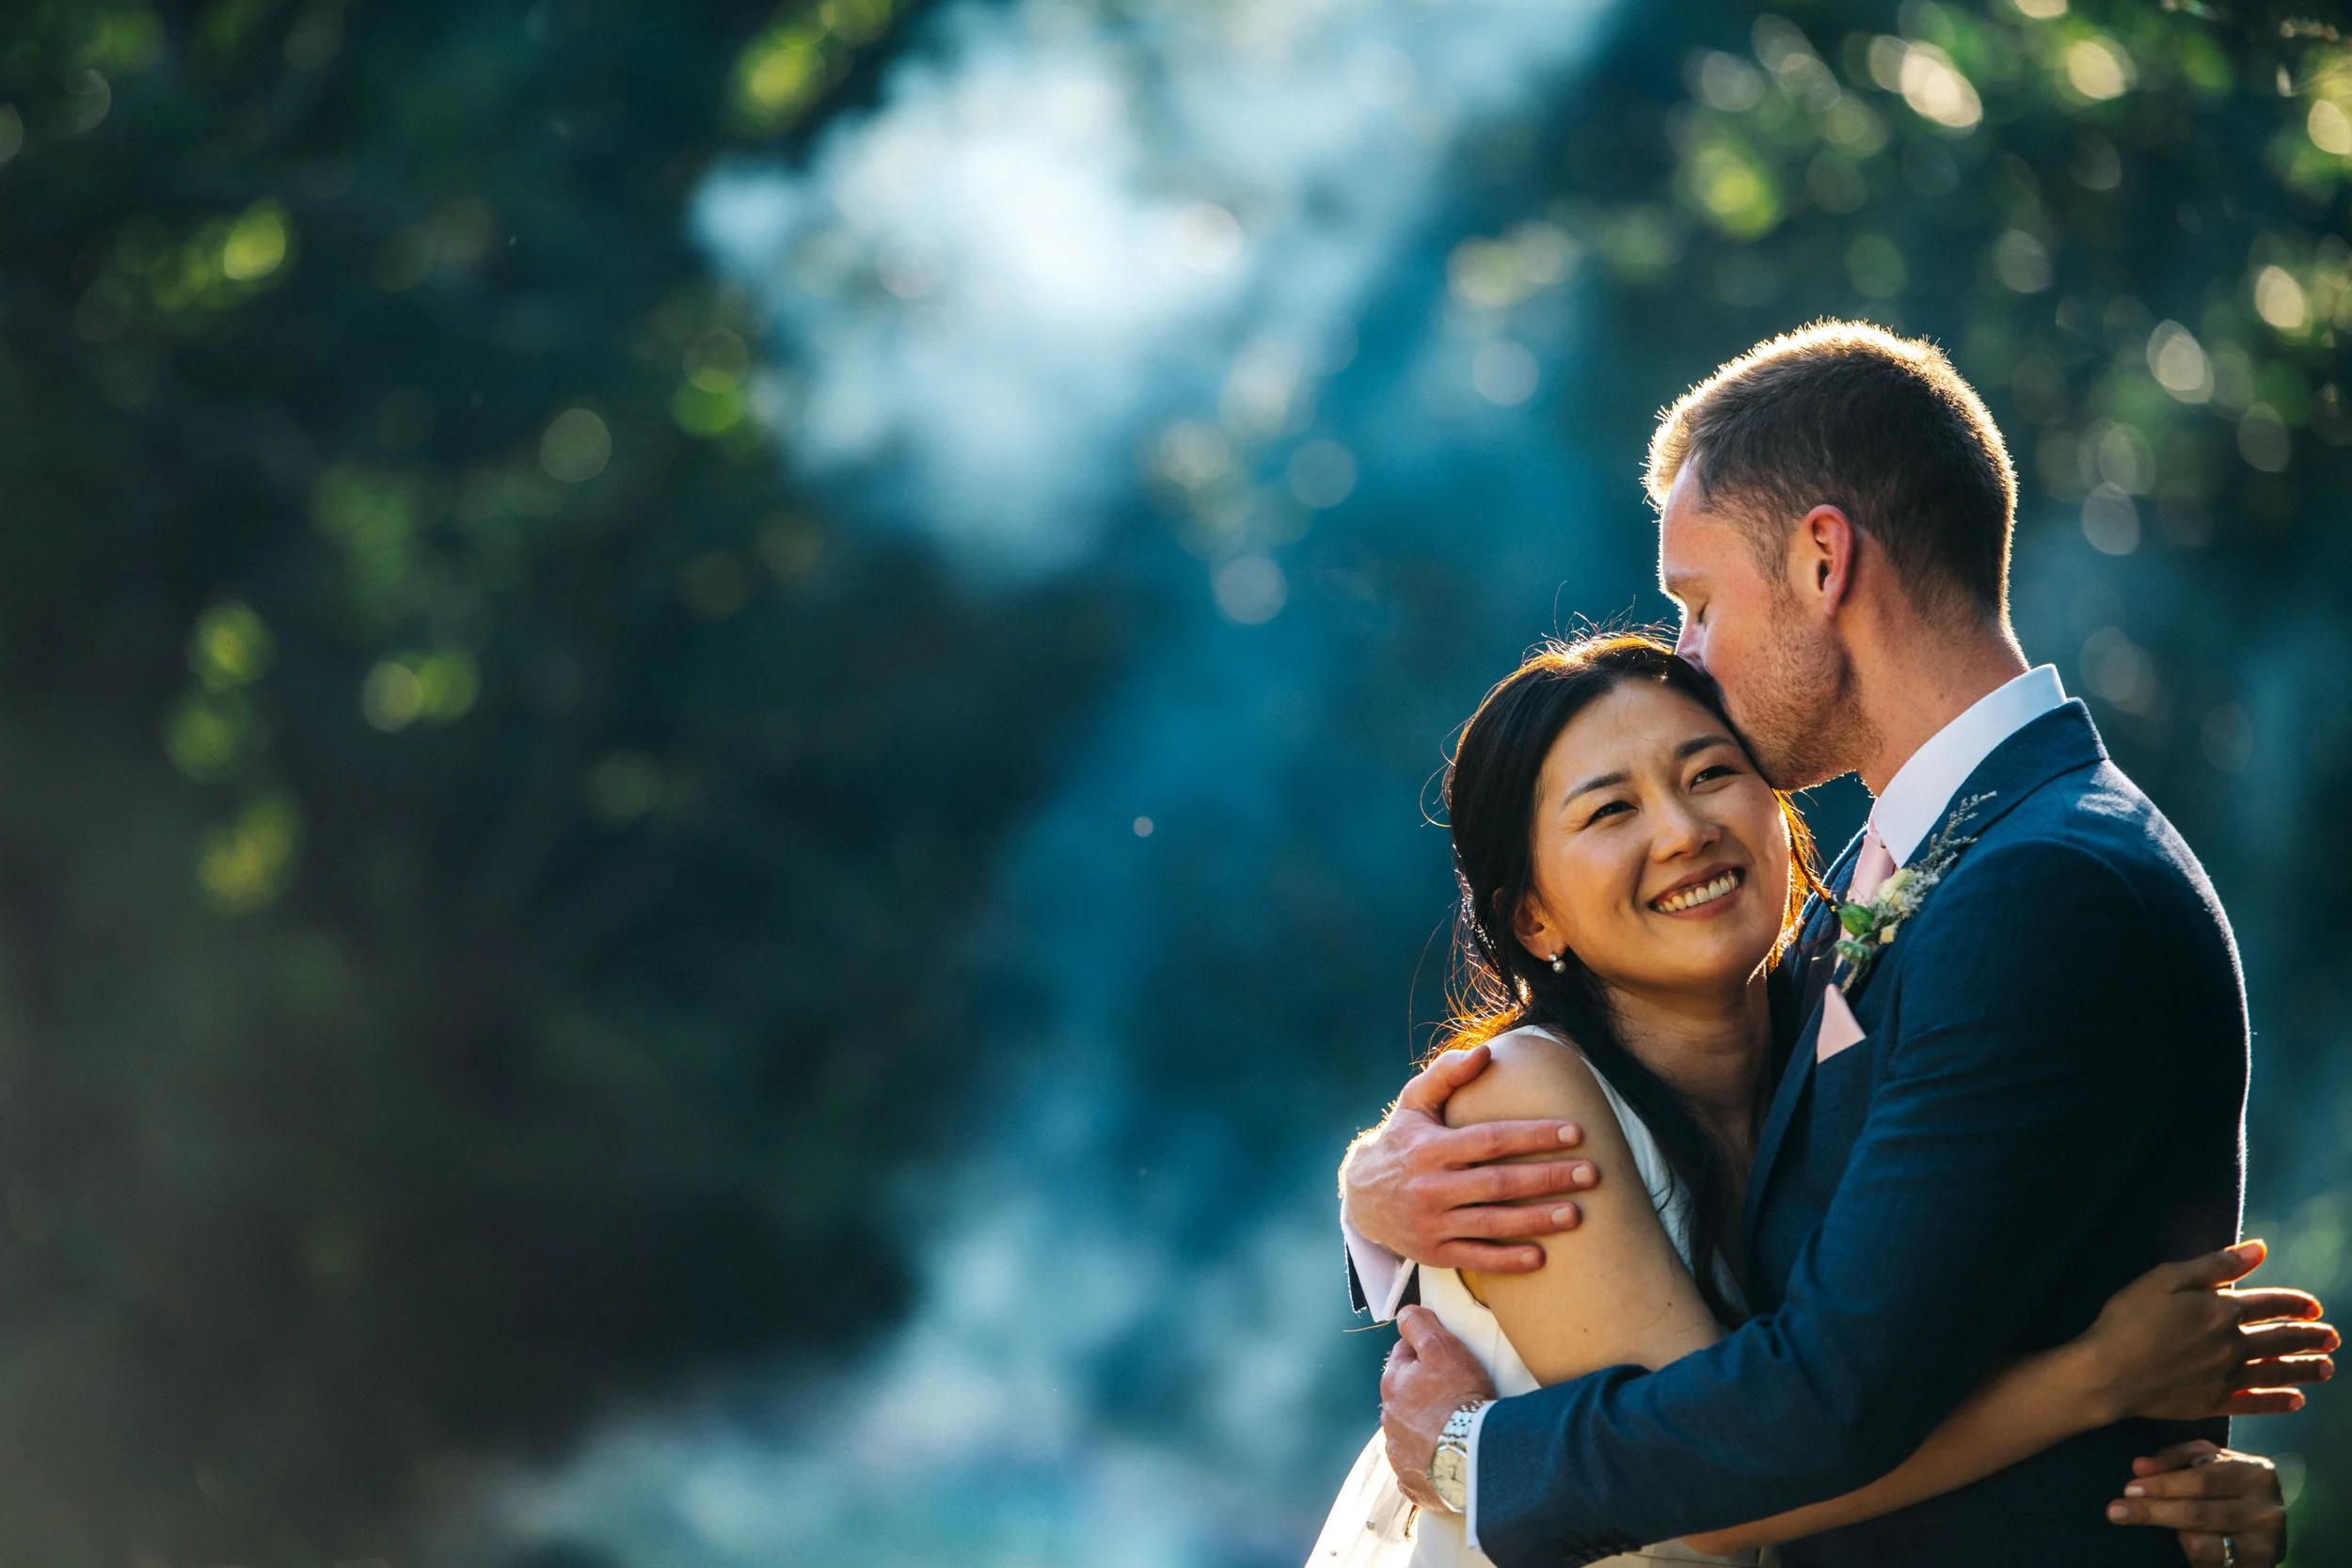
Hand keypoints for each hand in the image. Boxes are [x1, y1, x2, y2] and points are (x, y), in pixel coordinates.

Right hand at [1341, 1044, 1597, 1272]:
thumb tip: (1485, 1052)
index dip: (1534, 1136)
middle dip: (1548, 1178)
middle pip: (1499, 1183)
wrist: (1360, 1197)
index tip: (1574, 1131)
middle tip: (1592, 1173)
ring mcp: (1432, 1223)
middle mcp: (1430, 1186)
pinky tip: (1541, 1257)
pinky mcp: (1433, 1253)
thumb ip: (1447, 1074)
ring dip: (1537, 1221)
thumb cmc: (1401, 1140)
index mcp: (1430, 1148)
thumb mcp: (1414, 1102)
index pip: (1490, 1140)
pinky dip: (1508, 1261)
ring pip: (1492, 1223)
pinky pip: (1476, 1259)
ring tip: (1577, 1214)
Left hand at [1381, 1304, 1497, 1509]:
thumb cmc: (1459, 1396)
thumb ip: (1419, 1324)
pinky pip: (1415, 1469)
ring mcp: (1399, 1453)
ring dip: (1423, 1427)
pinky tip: (1444, 1459)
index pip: (1403, 1356)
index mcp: (1392, 1383)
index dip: (1424, 1352)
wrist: (1473, 1453)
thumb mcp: (1442, 1347)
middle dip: (1421, 1391)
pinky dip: (1427, 1463)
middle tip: (1453, 1393)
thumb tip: (1404, 1314)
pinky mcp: (1412, 1481)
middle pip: (1404, 1395)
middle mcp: (1388, 1419)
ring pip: (1408, 1432)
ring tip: (1452, 1427)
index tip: (1444, 1358)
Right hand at [2075, 1240, 2335, 1423]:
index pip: (2270, 1304)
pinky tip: (2296, 1400)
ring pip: (2277, 1372)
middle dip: (2310, 1337)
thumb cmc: (2127, 1319)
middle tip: (2332, 1337)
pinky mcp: (2213, 1403)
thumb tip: (2259, 1249)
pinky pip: (2257, 1404)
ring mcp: (2225, 1377)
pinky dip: (2279, 1402)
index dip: (2295, 1303)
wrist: (2107, 1373)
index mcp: (2221, 1310)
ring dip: (2306, 1369)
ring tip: (2328, 1368)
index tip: (2314, 1306)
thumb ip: (2215, 1266)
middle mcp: (2231, 1344)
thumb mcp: (2165, 1278)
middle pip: (2281, 1339)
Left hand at [2106, 1441, 2285, 1566]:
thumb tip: (2139, 1467)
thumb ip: (2175, 1457)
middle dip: (2152, 1511)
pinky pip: (2209, 1564)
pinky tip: (2172, 1545)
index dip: (2163, 1486)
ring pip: (2202, 1544)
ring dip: (2167, 1534)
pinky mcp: (2258, 1567)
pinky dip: (2186, 1554)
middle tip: (2116, 1510)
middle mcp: (2266, 1511)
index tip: (2128, 1489)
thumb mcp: (2207, 1459)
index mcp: (2256, 1473)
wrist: (2266, 1520)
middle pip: (2198, 1514)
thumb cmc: (2228, 1481)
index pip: (2202, 1480)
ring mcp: (2265, 1545)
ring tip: (2143, 1524)